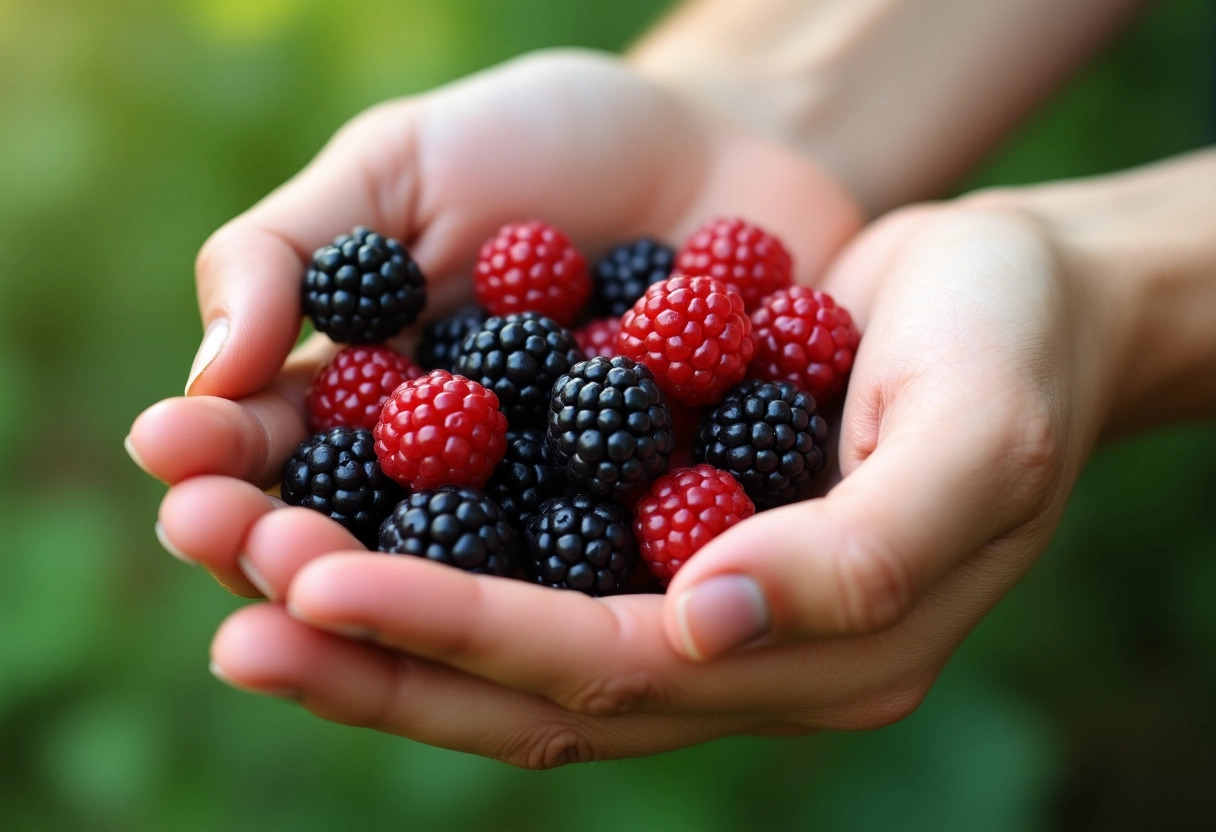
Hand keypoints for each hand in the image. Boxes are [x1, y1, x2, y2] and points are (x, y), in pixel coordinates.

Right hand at [128, 48, 860, 594]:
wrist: (719, 142)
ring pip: (489, 583)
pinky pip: (642, 554)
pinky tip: (547, 582)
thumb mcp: (402, 166)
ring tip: (343, 592)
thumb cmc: (544, 145)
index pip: (287, 456)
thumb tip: (210, 374)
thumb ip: (292, 253)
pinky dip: (592, 569)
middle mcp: (468, 485)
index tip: (171, 455)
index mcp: (380, 405)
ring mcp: (573, 516)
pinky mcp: (686, 524)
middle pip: (371, 547)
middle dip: (301, 552)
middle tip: (256, 552)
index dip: (227, 462)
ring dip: (414, 599)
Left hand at [190, 196, 1125, 765]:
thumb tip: (704, 622)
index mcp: (817, 651)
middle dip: (371, 650)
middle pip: (523, 683)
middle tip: (225, 604)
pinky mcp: (655, 523)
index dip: (461, 638)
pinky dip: (416, 539)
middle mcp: (733, 646)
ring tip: (228, 556)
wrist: (1016, 289)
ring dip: (361, 606)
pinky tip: (322, 505)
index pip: (609, 669)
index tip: (315, 590)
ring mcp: (689, 590)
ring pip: (499, 632)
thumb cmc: (1014, 347)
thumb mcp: (978, 436)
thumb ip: (861, 551)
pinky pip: (518, 550)